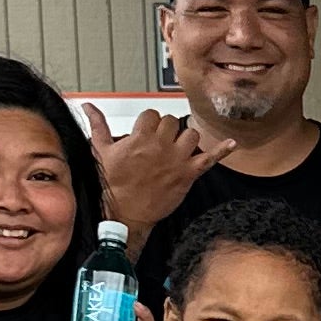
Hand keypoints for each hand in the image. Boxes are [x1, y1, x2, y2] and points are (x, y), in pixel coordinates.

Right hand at [84, 100, 235, 244]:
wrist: (124, 213)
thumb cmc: (112, 184)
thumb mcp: (101, 150)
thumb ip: (97, 124)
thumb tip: (89, 106)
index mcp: (141, 137)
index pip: (153, 115)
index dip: (150, 123)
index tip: (147, 132)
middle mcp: (161, 145)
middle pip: (173, 122)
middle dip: (167, 130)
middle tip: (160, 143)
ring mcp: (177, 160)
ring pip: (191, 135)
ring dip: (186, 138)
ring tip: (178, 147)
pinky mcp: (188, 175)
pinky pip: (210, 158)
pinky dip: (222, 151)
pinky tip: (231, 144)